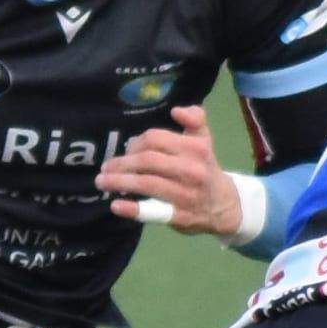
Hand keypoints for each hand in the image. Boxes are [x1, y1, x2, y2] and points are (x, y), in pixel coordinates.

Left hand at [93, 117, 245, 240]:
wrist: (225, 205)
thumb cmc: (205, 168)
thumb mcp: (204, 140)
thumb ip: (195, 119)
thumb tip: (177, 111)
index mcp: (196, 148)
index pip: (155, 139)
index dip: (135, 144)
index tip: (126, 150)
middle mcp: (192, 170)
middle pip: (148, 161)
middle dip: (122, 163)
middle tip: (105, 168)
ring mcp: (185, 195)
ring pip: (147, 184)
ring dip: (119, 182)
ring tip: (102, 182)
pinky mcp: (179, 217)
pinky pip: (153, 212)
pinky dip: (132, 209)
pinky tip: (116, 205)